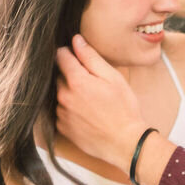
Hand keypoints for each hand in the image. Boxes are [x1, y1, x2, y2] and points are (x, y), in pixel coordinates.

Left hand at [54, 36, 142, 170]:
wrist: (125, 143)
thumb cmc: (124, 110)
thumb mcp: (113, 78)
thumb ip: (91, 57)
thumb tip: (76, 40)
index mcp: (76, 81)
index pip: (61, 56)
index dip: (70, 53)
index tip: (78, 58)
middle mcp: (63, 96)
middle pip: (59, 76)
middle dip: (71, 75)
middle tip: (91, 84)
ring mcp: (61, 113)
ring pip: (60, 94)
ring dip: (70, 93)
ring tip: (90, 102)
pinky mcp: (62, 128)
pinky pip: (60, 112)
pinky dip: (70, 110)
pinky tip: (86, 114)